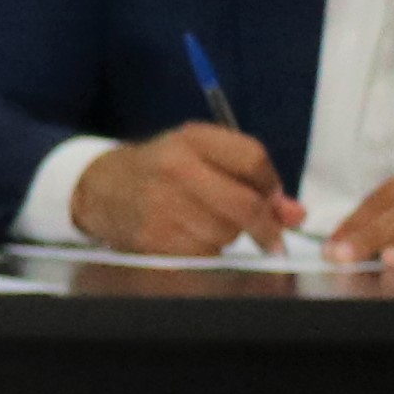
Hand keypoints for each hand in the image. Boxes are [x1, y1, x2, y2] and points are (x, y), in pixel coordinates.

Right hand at [68, 121, 292, 253]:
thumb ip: (252, 179)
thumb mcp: (202, 156)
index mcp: (192, 139)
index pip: (252, 159)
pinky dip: (206, 252)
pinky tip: (192, 240)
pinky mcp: (151, 236)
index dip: (272, 185)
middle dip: (265, 226)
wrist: (98, 187)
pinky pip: (201, 253)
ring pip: (225, 233)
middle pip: (244, 204)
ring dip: (228, 237)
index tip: (276, 202)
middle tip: (272, 240)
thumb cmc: (161, 170)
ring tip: (208, 226)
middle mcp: (176, 168)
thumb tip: (295, 214)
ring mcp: (161, 204)